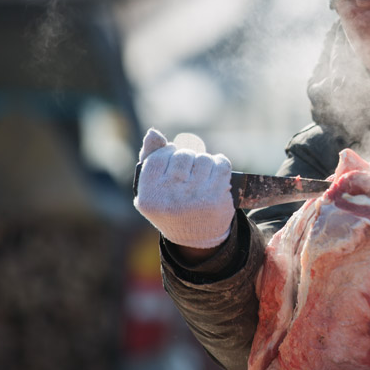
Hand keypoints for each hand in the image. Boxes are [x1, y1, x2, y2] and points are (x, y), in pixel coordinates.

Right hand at [134, 128, 233, 248]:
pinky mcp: (216, 196)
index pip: (159, 156)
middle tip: (190, 172)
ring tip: (202, 176)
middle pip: (183, 155)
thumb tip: (154, 132)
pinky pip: (221, 164)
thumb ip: (150, 159)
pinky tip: (217, 173)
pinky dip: (220, 164)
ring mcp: (194, 196)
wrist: (198, 237)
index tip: (174, 160)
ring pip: (203, 158)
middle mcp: (170, 196)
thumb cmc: (172, 206)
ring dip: (205, 162)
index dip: (169, 153)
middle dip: (188, 158)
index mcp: (148, 195)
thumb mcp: (154, 189)